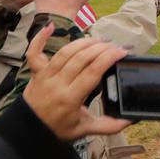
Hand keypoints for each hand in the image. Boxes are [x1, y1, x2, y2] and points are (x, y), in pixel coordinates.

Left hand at [22, 26, 129, 140]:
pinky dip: (39, 38)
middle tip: (114, 45)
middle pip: (81, 58)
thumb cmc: (57, 129)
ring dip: (83, 42)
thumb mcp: (84, 130)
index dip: (109, 58)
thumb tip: (130, 120)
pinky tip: (50, 27)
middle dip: (101, 48)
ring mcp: (45, 76)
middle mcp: (57, 84)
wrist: (28, 131)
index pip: (93, 72)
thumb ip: (108, 125)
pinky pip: (34, 53)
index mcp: (71, 98)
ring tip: (99, 40)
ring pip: (65, 52)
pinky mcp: (35, 73)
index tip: (122, 52)